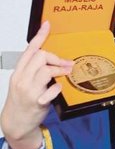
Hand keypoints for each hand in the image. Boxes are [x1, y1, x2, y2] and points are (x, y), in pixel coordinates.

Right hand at [0, 21, 72, 148]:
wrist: (15, 123)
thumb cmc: (21, 101)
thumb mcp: (23, 82)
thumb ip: (33, 70)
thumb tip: (50, 58)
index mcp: (19, 72)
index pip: (29, 49)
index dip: (39, 36)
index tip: (47, 25)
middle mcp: (22, 79)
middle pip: (40, 57)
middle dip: (55, 58)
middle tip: (65, 64)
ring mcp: (29, 90)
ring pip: (46, 70)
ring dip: (60, 69)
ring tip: (65, 72)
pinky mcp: (37, 101)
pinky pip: (52, 89)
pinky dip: (58, 86)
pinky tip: (59, 88)